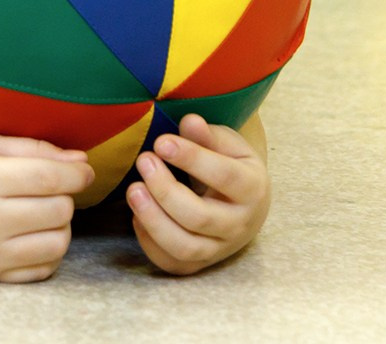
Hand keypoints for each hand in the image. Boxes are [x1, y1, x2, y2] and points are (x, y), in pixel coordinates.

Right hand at [0, 134, 92, 281]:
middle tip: (47, 188)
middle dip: (63, 195)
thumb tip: (80, 161)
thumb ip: (31, 148)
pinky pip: (44, 269)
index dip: (77, 172)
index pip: (52, 177)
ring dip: (59, 225)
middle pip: (61, 209)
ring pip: (59, 242)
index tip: (82, 170)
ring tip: (40, 212)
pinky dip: (47, 252)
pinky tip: (31, 235)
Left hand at [127, 114, 269, 273]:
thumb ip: (208, 135)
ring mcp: (220, 249)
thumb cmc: (229, 164)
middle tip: (143, 160)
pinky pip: (171, 262)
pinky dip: (149, 240)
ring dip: (153, 219)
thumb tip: (189, 121)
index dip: (191, 158)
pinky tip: (137, 214)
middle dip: (165, 190)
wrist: (242, 202)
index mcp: (252, 189)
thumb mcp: (227, 144)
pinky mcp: (199, 264)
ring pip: (184, 247)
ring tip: (133, 189)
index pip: (224, 176)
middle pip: (199, 218)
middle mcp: (240, 225)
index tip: (161, 142)